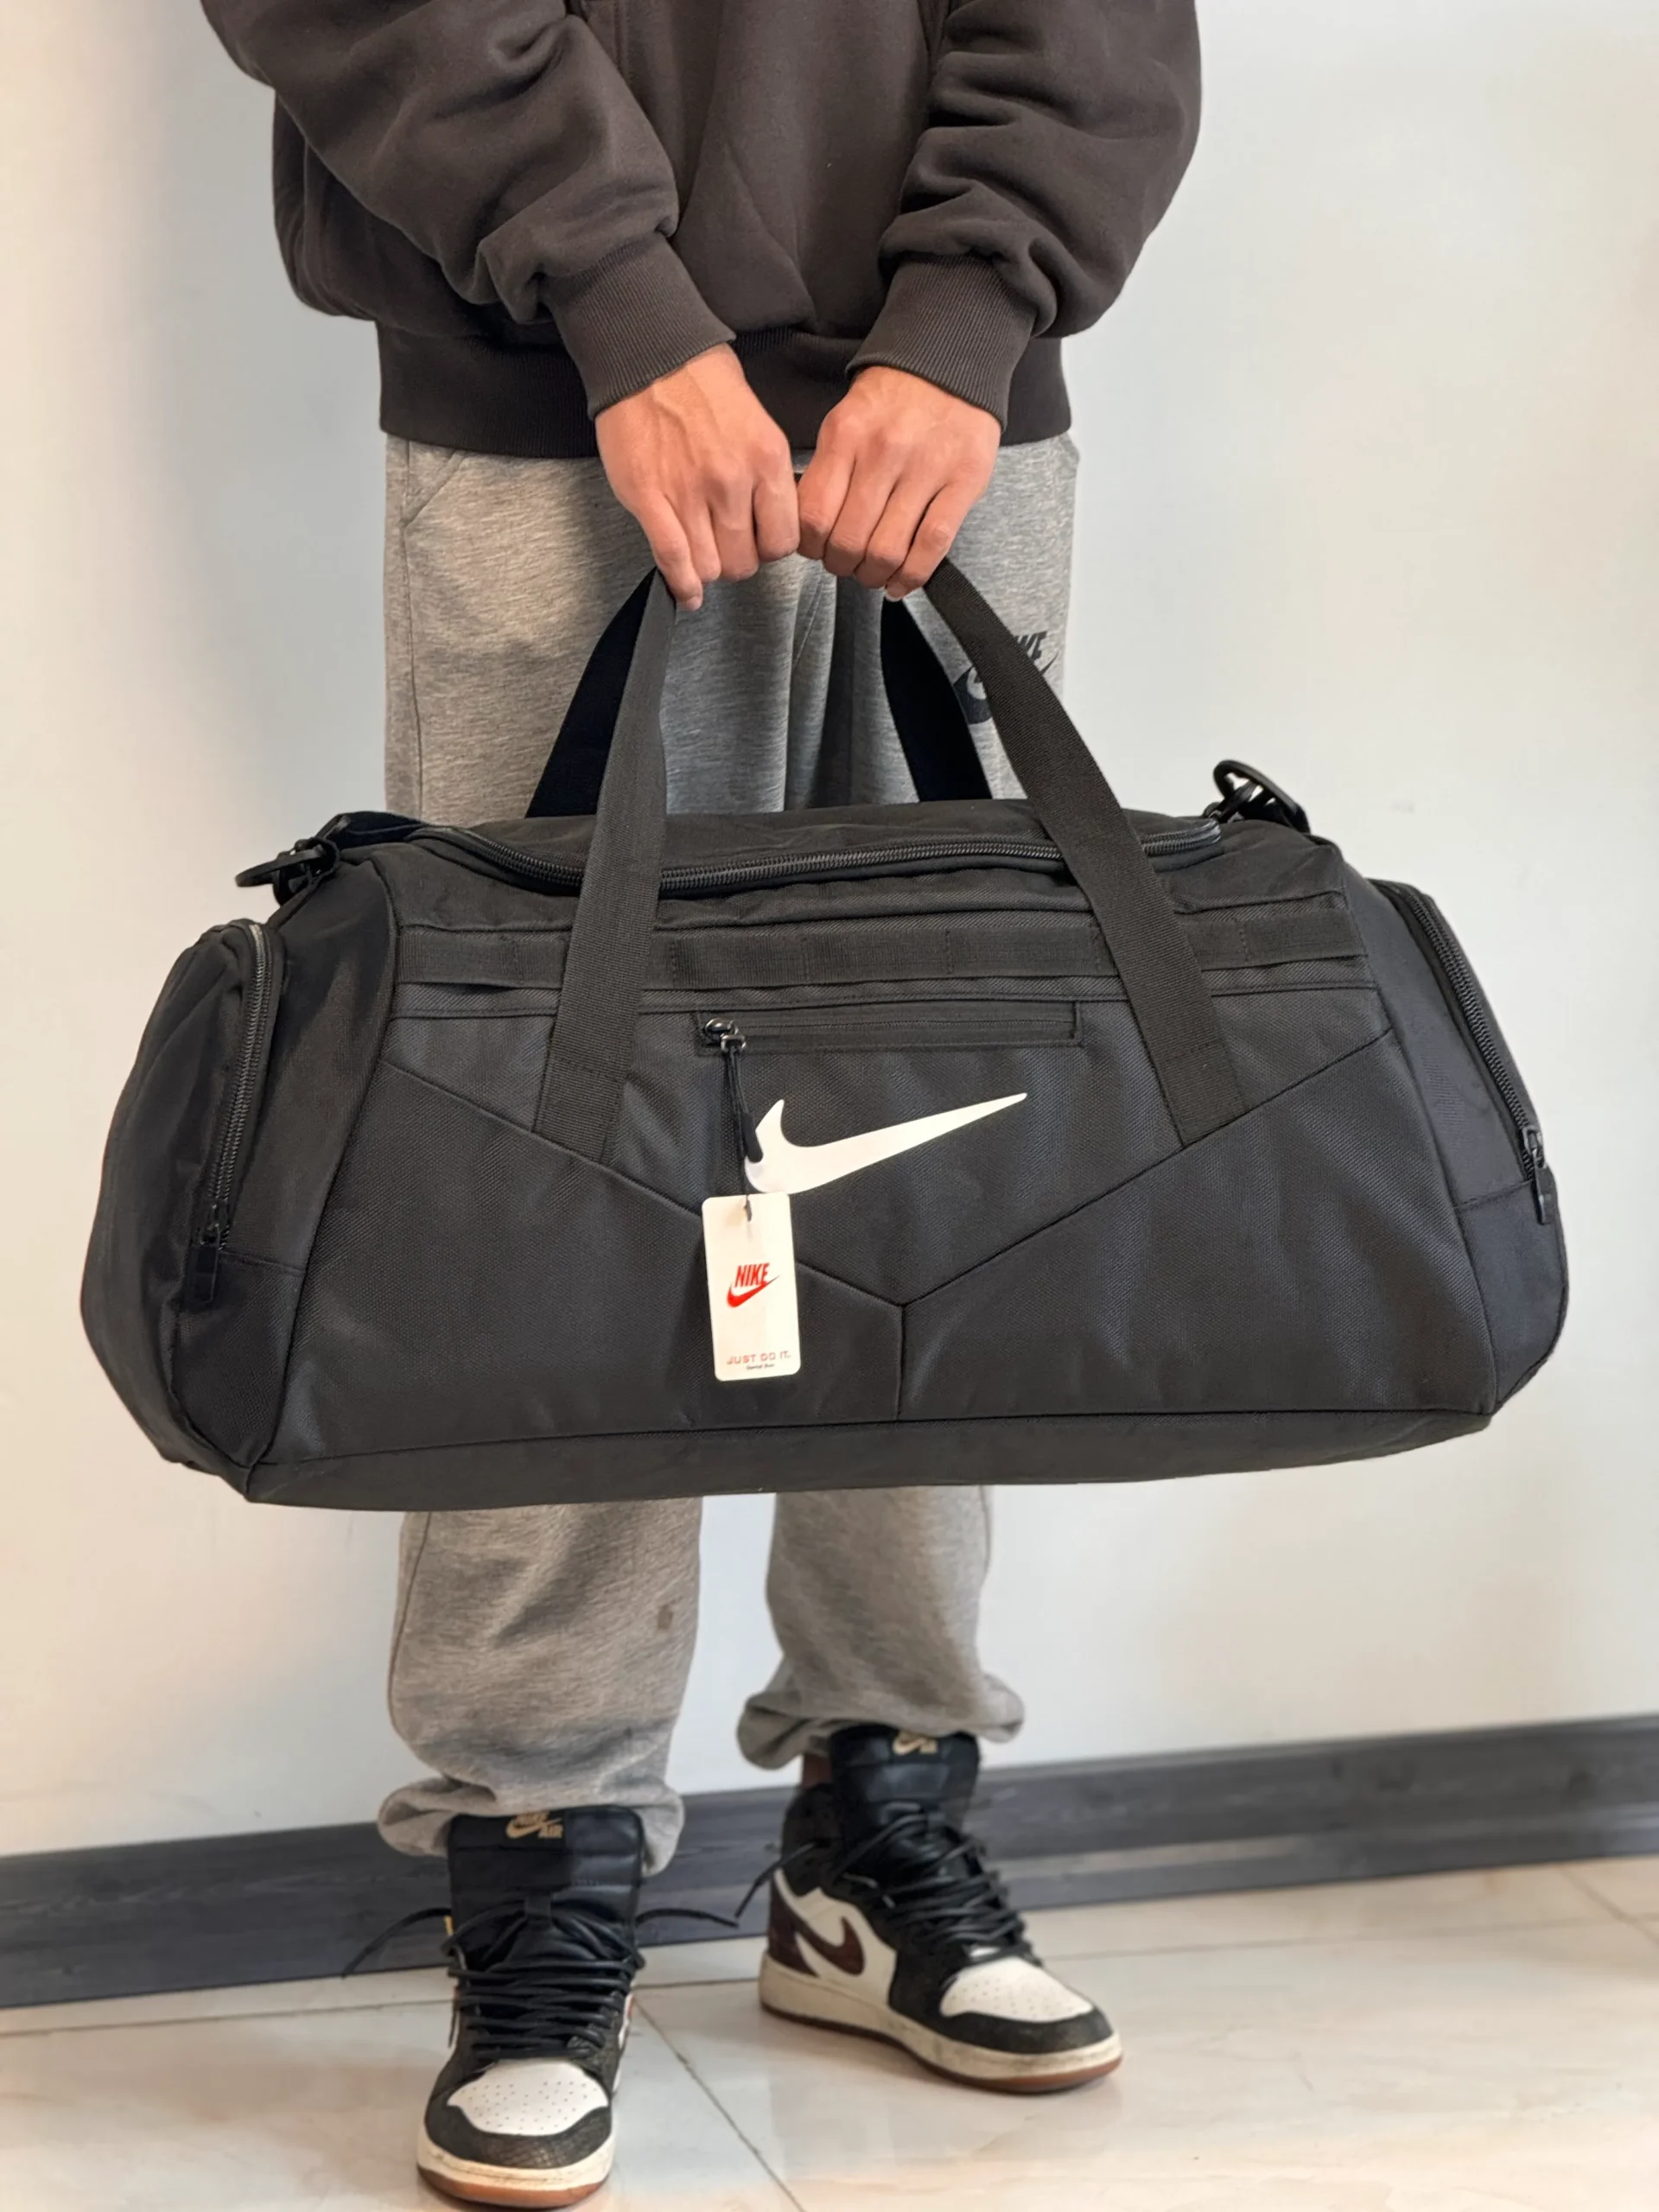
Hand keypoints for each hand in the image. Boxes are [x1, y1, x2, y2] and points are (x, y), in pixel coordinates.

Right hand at [595, 346, 799, 608]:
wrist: (650, 353)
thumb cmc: (702, 383)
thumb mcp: (758, 423)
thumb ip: (766, 475)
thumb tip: (769, 519)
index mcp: (766, 460)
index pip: (783, 541)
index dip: (770, 549)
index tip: (758, 541)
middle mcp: (732, 481)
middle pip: (745, 562)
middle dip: (737, 561)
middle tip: (727, 547)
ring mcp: (689, 492)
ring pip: (710, 567)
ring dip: (708, 569)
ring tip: (703, 554)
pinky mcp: (649, 497)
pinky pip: (672, 559)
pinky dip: (680, 583)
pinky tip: (686, 592)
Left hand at [797, 367, 1000, 598]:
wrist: (951, 360)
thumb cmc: (894, 399)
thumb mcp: (846, 421)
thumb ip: (828, 471)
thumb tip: (809, 527)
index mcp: (846, 436)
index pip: (813, 516)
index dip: (810, 548)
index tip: (817, 551)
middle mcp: (883, 452)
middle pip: (848, 541)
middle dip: (841, 566)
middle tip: (846, 564)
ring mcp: (926, 468)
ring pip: (887, 550)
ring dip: (874, 575)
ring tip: (873, 572)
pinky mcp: (963, 482)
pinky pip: (932, 545)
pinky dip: (912, 575)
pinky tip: (901, 581)